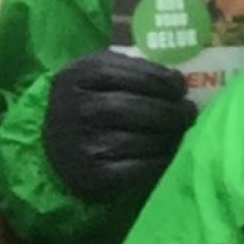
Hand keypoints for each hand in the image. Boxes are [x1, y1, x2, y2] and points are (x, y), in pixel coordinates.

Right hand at [43, 49, 196, 199]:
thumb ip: (129, 68)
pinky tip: (166, 151)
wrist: (54, 147)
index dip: (160, 80)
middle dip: (170, 110)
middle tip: (189, 112)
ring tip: (181, 131)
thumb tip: (177, 79)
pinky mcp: (91, 175)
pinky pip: (136, 167)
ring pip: (137, 138)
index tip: (180, 86)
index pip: (128, 74)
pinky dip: (158, 160)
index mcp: (77, 76)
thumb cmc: (88, 101)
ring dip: (168, 135)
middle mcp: (75, 108)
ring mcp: (80, 144)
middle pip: (133, 107)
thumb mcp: (96, 73)